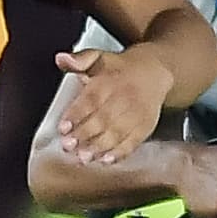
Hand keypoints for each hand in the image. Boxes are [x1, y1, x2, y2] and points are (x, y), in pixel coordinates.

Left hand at [49, 44, 168, 165]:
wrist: (155, 72)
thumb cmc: (120, 69)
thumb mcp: (98, 57)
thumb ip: (79, 60)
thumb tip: (61, 59)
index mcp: (109, 80)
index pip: (91, 99)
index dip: (76, 114)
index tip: (63, 127)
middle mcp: (124, 97)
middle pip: (103, 119)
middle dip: (84, 134)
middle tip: (68, 147)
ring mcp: (136, 113)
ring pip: (117, 133)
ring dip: (99, 147)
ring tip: (84, 158)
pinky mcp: (145, 126)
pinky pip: (133, 141)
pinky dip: (120, 153)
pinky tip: (107, 160)